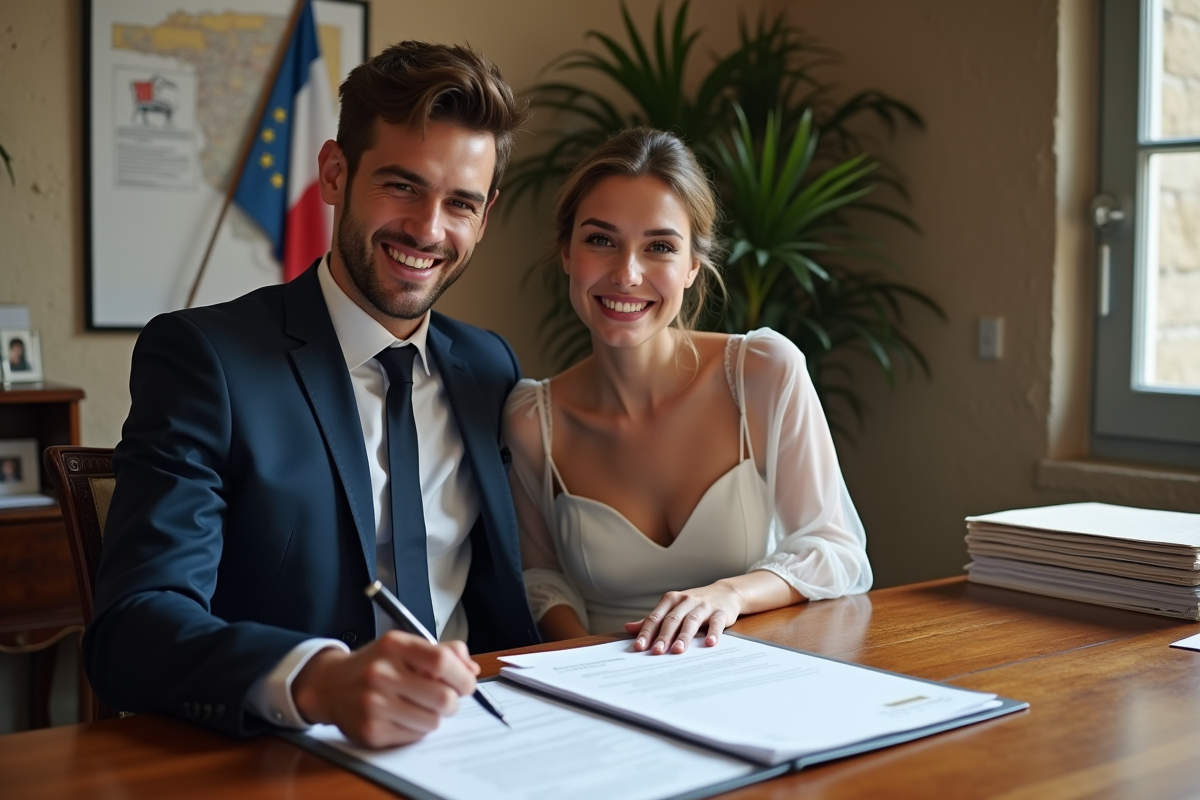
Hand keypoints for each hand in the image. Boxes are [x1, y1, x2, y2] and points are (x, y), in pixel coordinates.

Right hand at [292, 631, 479, 747]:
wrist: (330, 685)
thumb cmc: (375, 664)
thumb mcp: (405, 646)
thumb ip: (443, 651)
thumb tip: (472, 670)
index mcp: (394, 646)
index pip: (442, 661)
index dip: (463, 677)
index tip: (466, 683)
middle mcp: (381, 673)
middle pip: (443, 698)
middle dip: (452, 702)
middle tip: (445, 699)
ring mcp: (374, 704)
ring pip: (432, 721)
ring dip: (434, 716)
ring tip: (419, 706)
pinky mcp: (371, 731)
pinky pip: (414, 736)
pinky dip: (416, 729)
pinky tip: (402, 716)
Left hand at [624, 581, 744, 654]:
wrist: (725, 592)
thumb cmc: (694, 604)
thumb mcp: (673, 608)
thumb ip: (653, 620)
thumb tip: (628, 628)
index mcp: (670, 600)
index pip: (655, 617)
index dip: (646, 632)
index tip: (639, 647)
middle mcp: (685, 601)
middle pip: (672, 620)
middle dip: (663, 636)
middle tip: (657, 652)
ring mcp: (703, 606)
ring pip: (691, 621)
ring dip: (684, 636)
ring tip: (678, 651)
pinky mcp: (720, 612)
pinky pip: (716, 623)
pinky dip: (713, 633)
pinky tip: (710, 643)